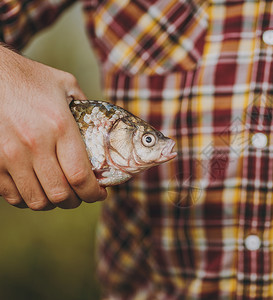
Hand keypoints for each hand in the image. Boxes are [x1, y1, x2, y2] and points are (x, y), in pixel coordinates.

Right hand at [0, 45, 106, 209]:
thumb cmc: (27, 77)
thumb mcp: (64, 84)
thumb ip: (84, 105)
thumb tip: (100, 124)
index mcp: (59, 126)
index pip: (80, 176)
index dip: (93, 193)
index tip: (99, 194)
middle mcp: (34, 144)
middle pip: (59, 194)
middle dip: (74, 201)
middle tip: (78, 196)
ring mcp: (9, 154)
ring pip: (35, 200)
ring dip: (50, 202)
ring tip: (56, 194)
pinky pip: (10, 195)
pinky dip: (25, 198)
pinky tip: (33, 188)